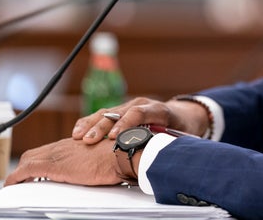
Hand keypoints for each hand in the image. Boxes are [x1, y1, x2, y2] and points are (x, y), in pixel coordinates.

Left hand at [4, 137, 121, 185]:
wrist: (120, 154)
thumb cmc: (117, 157)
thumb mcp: (101, 158)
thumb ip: (91, 162)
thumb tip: (93, 171)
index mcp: (75, 144)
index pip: (49, 150)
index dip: (38, 159)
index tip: (34, 170)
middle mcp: (64, 146)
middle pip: (35, 153)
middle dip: (25, 165)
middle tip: (21, 178)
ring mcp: (58, 154)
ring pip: (28, 159)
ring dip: (20, 172)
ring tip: (16, 183)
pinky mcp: (54, 165)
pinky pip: (27, 170)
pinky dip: (16, 177)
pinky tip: (12, 184)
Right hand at [72, 96, 209, 143]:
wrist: (184, 115)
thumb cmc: (183, 129)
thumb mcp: (182, 137)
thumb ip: (171, 144)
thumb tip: (165, 159)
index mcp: (159, 110)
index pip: (139, 113)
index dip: (125, 124)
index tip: (114, 137)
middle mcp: (142, 104)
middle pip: (118, 112)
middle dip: (102, 126)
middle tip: (89, 141)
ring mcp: (130, 106)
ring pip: (107, 112)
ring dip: (91, 125)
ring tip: (78, 137)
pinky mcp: (122, 111)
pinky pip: (103, 115)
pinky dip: (90, 123)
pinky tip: (78, 133)